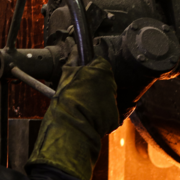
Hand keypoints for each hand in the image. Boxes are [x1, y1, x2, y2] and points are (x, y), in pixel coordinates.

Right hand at [26, 55, 118, 179]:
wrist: (70, 127)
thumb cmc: (65, 102)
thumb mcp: (66, 78)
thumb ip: (73, 65)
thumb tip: (74, 53)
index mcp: (100, 71)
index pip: (101, 63)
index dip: (93, 68)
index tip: (86, 75)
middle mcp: (110, 84)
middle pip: (106, 81)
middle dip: (97, 86)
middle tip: (82, 93)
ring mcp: (114, 101)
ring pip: (107, 98)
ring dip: (99, 101)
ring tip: (84, 107)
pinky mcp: (114, 117)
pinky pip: (108, 114)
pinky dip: (101, 116)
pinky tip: (89, 118)